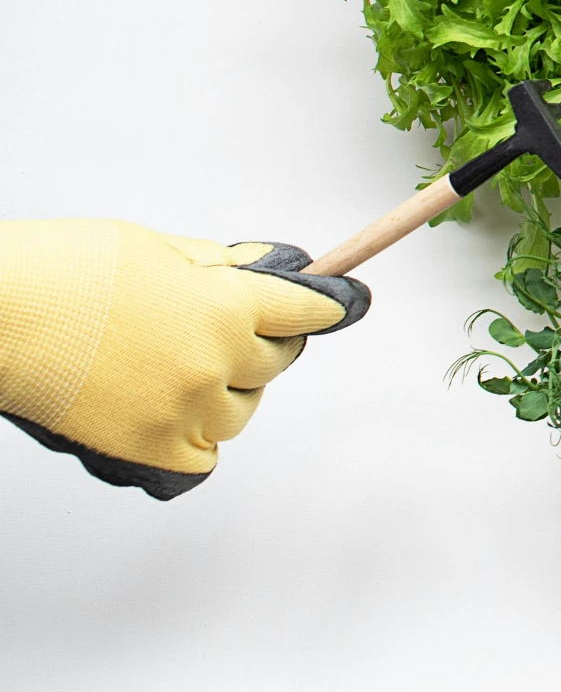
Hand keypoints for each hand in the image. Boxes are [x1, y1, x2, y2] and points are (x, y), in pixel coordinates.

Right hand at [0, 220, 368, 498]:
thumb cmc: (64, 272)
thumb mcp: (157, 248)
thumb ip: (221, 268)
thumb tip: (269, 271)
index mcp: (227, 305)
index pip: (307, 309)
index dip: (328, 304)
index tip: (348, 302)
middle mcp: (217, 362)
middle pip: (275, 362)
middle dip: (261, 342)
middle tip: (229, 330)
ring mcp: (184, 411)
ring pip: (241, 410)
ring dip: (227, 391)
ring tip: (179, 367)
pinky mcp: (148, 451)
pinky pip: (202, 458)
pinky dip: (196, 439)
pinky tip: (174, 415)